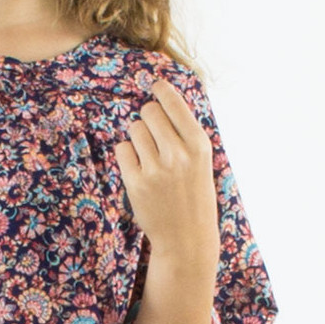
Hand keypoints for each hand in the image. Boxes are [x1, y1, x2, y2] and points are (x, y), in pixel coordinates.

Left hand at [113, 75, 220, 267]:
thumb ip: (186, 135)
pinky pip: (122, 149)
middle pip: (149, 111)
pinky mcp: (136, 183)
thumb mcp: (202, 162)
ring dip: (138, 138)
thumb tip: (164, 101)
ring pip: (134, 129)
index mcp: (199, 146)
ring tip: (150, 157)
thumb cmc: (194, 196)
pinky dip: (127, 155)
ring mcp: (156, 169)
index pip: (175, 103)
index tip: (155, 85)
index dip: (162, 91)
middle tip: (153, 134)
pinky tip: (139, 169)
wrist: (187, 238)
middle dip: (148, 117)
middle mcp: (178, 154)